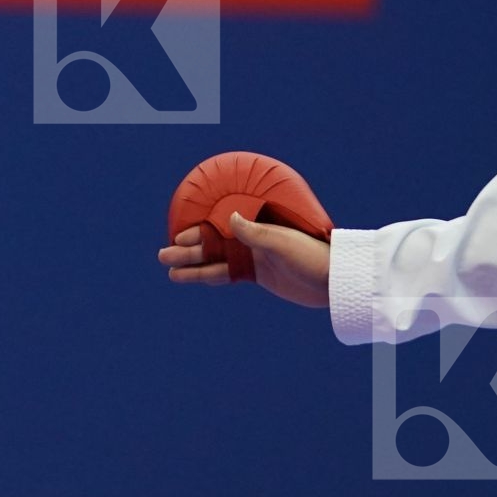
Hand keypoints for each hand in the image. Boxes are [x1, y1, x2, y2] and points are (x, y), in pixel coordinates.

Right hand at [158, 212, 331, 307]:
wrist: (333, 280)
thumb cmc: (312, 256)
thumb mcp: (283, 243)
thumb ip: (256, 233)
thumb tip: (231, 216)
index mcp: (255, 227)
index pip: (218, 228)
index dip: (197, 233)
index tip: (178, 237)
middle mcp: (250, 240)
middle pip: (211, 245)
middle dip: (187, 250)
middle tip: (163, 255)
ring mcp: (252, 257)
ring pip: (215, 261)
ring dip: (193, 266)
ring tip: (170, 270)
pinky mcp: (257, 274)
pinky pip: (226, 274)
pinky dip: (208, 276)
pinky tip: (191, 278)